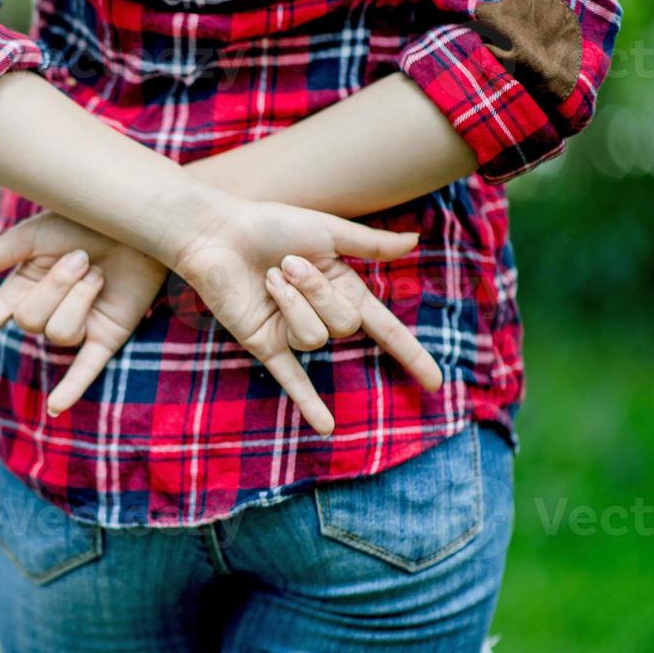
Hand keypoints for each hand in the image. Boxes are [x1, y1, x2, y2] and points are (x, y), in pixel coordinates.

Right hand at [0, 213, 168, 416]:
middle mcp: (44, 314)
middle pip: (29, 321)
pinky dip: (70, 389)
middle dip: (56, 285)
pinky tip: (56, 408)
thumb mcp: (36, 234)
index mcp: (20, 289)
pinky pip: (85, 369)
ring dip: (81, 297)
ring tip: (100, 274)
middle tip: (82, 257)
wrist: (140, 222)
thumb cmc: (87, 220)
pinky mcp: (107, 339)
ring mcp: (76, 330)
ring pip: (60, 333)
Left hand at [169, 199, 442, 433]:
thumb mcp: (325, 229)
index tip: (436, 383)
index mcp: (342, 287)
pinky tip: (327, 428)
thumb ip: (369, 243)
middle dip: (318, 291)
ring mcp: (291, 332)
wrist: (218, 233)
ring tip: (269, 278)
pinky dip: (308, 403)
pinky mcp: (263, 343)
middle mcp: (320, 313)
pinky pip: (291, 378)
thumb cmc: (269, 224)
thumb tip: (414, 242)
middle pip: (344, 326)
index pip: (385, 329)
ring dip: (292, 302)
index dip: (410, 355)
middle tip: (287, 262)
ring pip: (313, 338)